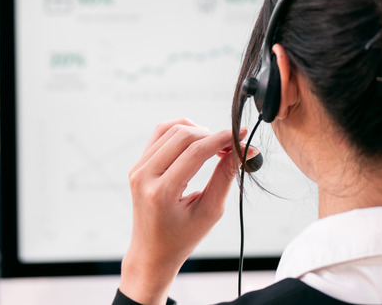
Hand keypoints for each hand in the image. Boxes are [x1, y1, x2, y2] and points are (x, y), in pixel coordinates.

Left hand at [119, 119, 245, 304]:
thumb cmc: (182, 237)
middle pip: (182, 135)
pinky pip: (160, 134)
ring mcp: (137, 168)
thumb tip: (244, 150)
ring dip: (197, 131)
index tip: (242, 134)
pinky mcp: (138, 164)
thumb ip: (225, 176)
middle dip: (211, 134)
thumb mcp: (210, 211)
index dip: (222, 139)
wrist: (152, 251)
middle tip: (231, 145)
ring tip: (215, 146)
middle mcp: (144, 176)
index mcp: (161, 192)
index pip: (195, 153)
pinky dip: (181, 131)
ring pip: (170, 129)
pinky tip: (197, 142)